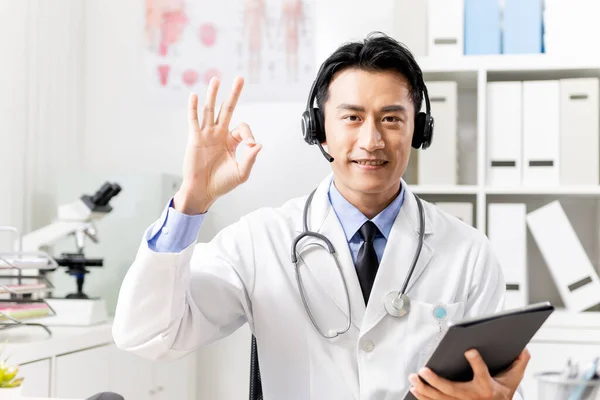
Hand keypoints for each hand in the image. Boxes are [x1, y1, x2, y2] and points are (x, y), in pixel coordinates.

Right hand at [174, 76, 261, 214]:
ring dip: (213, 95)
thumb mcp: (241, 173)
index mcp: (231, 142)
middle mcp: (219, 134)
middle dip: (233, 94)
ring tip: (216, 80)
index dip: (249, 134)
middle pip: (227, 109)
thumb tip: (258, 144)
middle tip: (240, 78)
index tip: (250, 145)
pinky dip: (194, 108)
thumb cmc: (221, 184)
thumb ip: (250, 159)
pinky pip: (194, 120)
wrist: (202, 192)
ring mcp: (206, 135)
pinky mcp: (195, 139)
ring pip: (210, 110)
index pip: (242, 128)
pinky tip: (195, 96)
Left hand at [408, 348, 529, 399]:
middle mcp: (472, 397)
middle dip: (436, 381)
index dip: (476, 362)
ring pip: (440, 398)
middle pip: (452, 390)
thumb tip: (523, 347)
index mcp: (488, 387)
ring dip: (425, 389)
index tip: (469, 350)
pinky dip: (424, 397)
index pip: (482, 373)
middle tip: (423, 370)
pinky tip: (415, 389)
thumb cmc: (502, 393)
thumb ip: (518, 362)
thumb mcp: (513, 379)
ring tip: (414, 378)